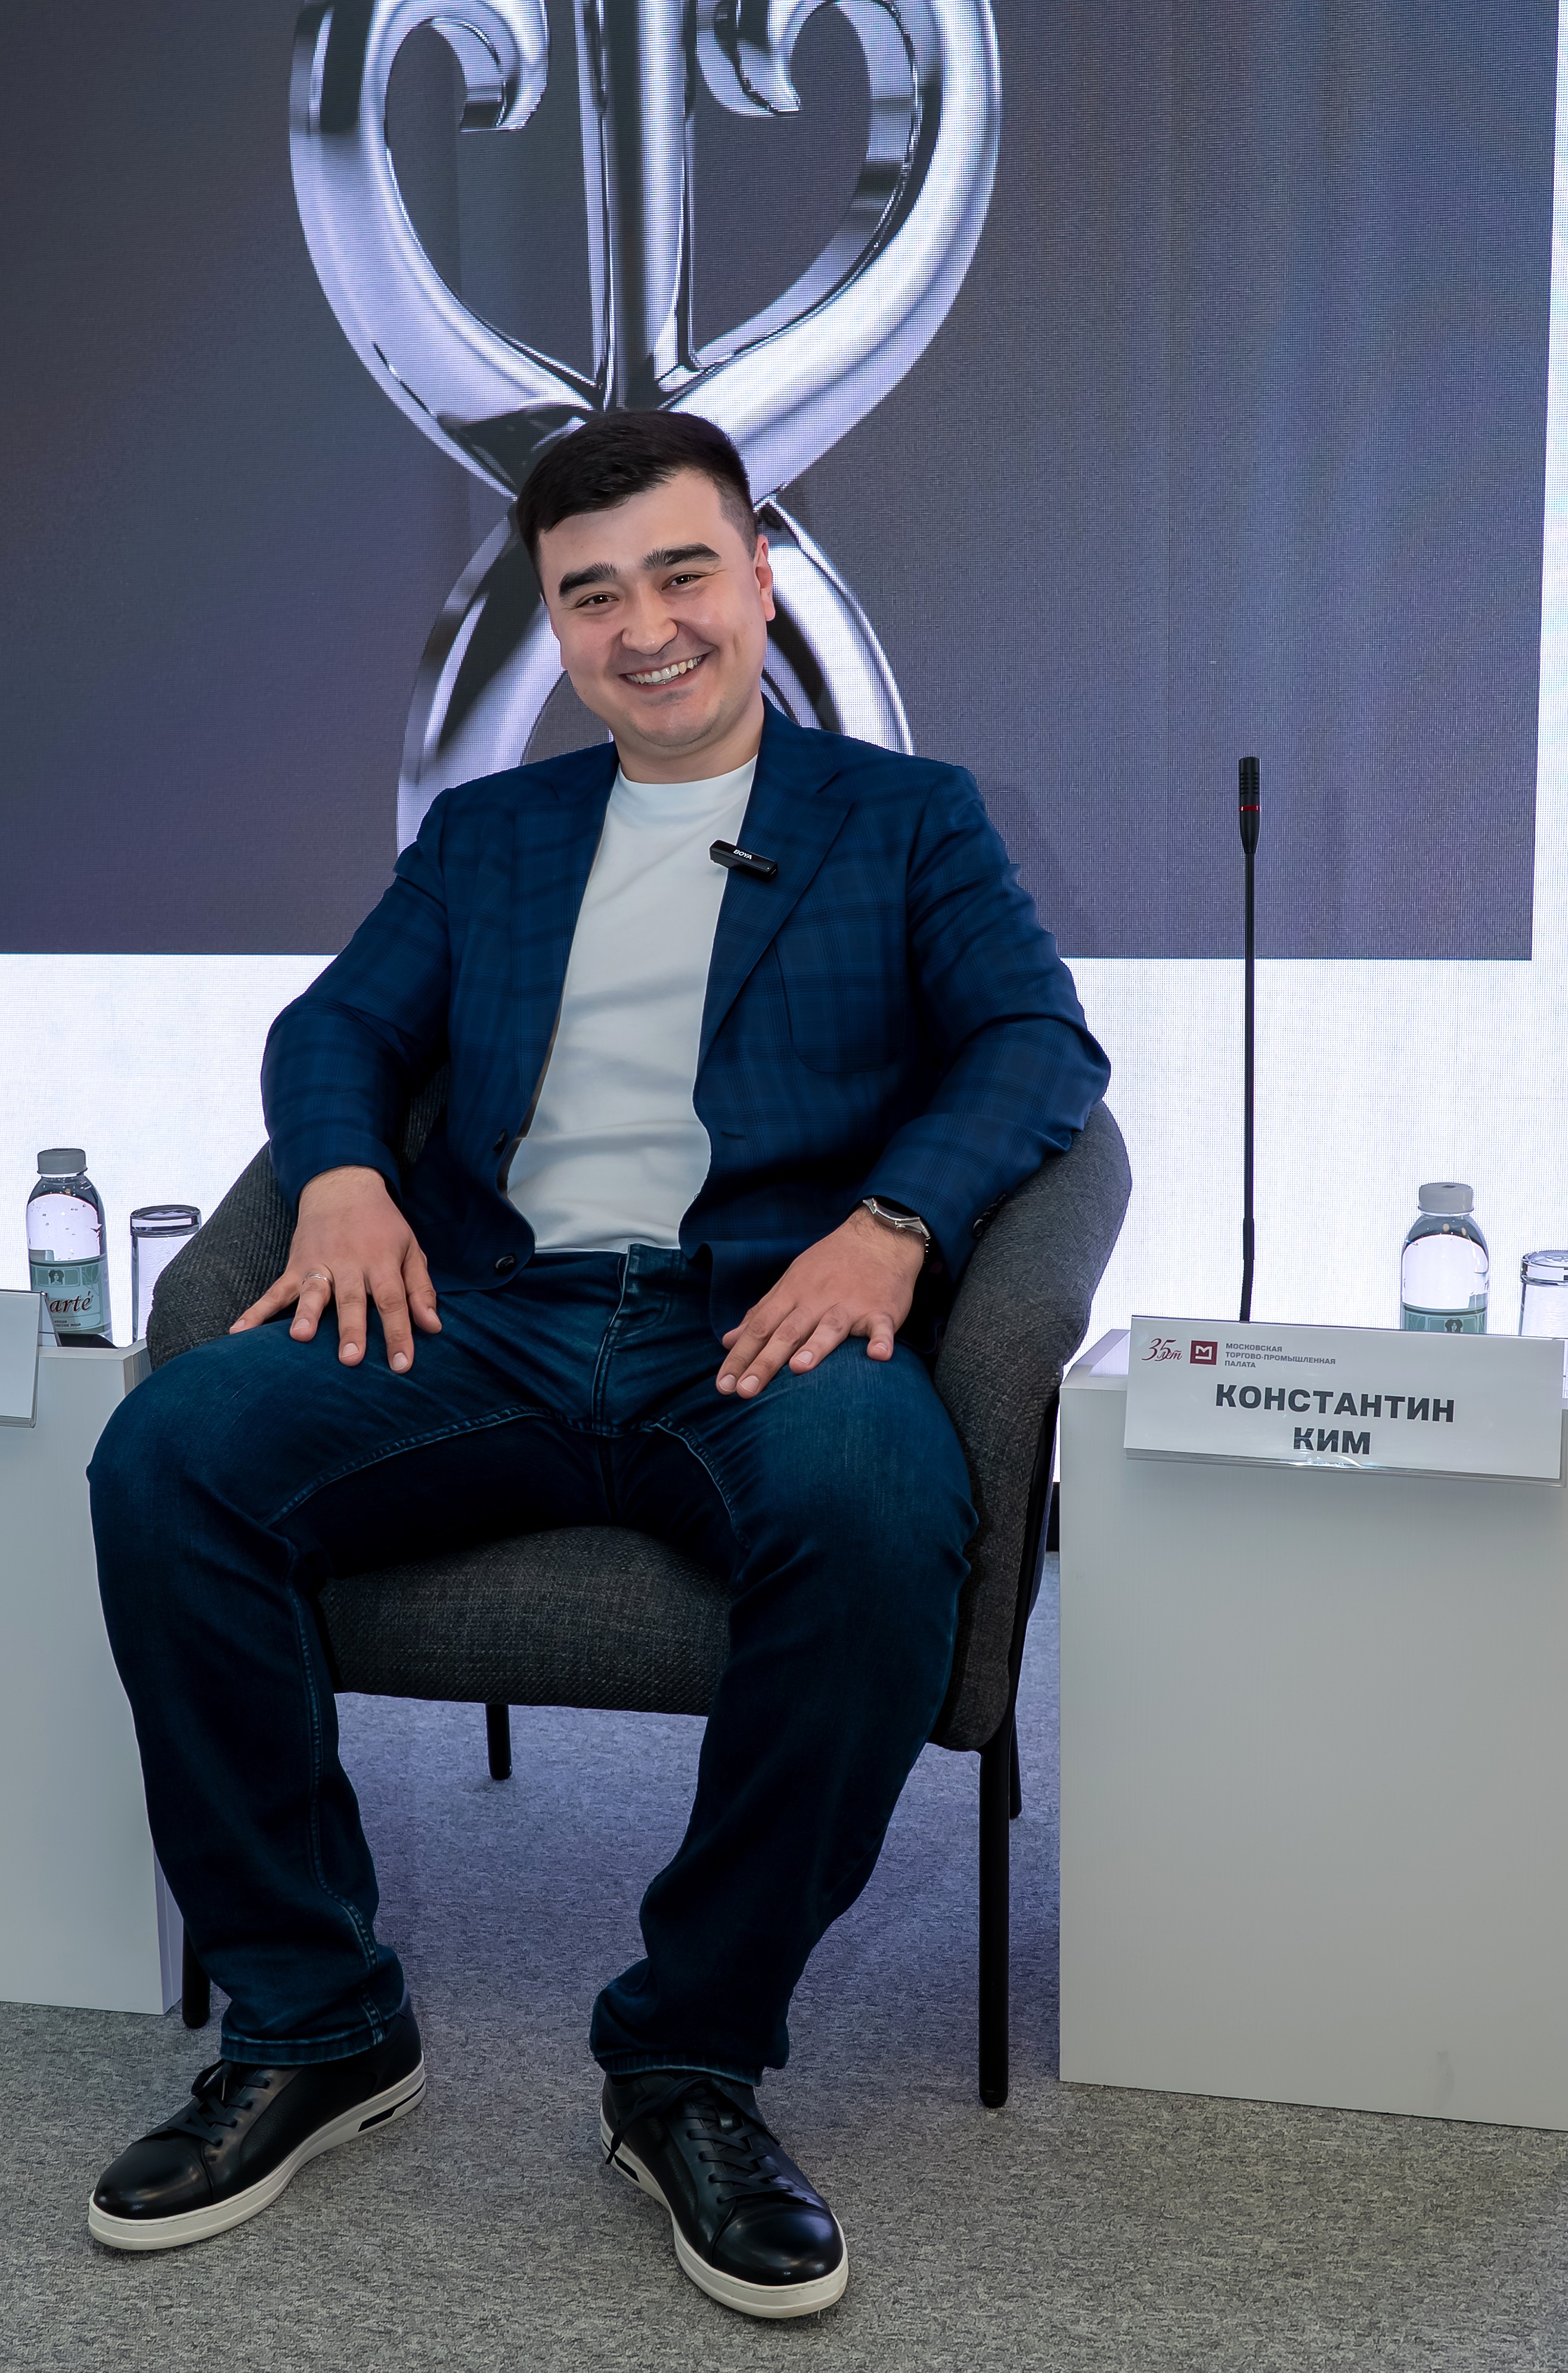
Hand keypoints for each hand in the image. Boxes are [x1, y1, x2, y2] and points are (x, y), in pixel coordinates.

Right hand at [229, 1165, 440, 1370]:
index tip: (402, 1365)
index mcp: (381, 1261)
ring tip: (300, 1337)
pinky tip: (240, 1331)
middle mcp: (349, 1263)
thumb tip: (433, 1326)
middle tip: (350, 1358)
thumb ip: (420, 1289)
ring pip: (313, 1292)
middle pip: (352, 1299)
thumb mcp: (410, 1249)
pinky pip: (275, 1291)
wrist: (342, 1186)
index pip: (392, 1301)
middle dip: (351, 1328)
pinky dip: (257, 1311)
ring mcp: (319, 1264)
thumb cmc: (382, 1225)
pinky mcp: (296, 1266)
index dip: (398, 1333)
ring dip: (307, 1315)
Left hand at [716, 1207, 926, 1399]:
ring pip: (830, 1327)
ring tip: (799, 1368)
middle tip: (746, 1391)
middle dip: (765, 1362)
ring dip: (816, 1347)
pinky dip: (881, 1340)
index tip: (723, 1385)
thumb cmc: (829, 1265)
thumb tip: (728, 1341)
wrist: (877, 1236)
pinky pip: (881, 1327)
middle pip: (787, 1333)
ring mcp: (850, 1304)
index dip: (740, 1356)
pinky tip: (878, 1356)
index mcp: (792, 1294)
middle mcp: (817, 1300)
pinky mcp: (881, 1310)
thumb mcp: (790, 1282)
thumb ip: (761, 1313)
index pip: (759, 1328)